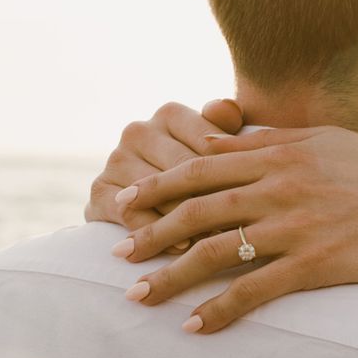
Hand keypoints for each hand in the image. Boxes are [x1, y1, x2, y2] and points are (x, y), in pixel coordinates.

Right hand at [85, 99, 243, 237]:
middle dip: (213, 200)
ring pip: (157, 192)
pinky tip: (182, 248)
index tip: (258, 198)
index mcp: (170, 114)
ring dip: (187, 220)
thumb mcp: (221, 152)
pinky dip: (157, 232)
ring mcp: (115, 159)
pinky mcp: (100, 191)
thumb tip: (229, 109)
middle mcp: (138, 131)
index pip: (207, 144)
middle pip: (182, 169)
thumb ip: (227, 128)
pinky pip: (129, 213)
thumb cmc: (204, 179)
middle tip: (244, 227)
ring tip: (217, 241)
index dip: (235, 174)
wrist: (156, 210)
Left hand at [112, 126, 357, 332]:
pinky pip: (252, 292)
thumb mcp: (324, 141)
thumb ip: (270, 138)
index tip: (126, 199)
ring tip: (136, 295)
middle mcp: (278, 186)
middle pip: (194, 209)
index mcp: (278, 153)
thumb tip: (220, 135)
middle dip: (148, 232)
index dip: (158, 185)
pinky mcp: (312, 264)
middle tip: (116, 251)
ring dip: (168, 276)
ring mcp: (293, 226)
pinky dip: (217, 311)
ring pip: (212, 252)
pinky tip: (193, 327)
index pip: (200, 167)